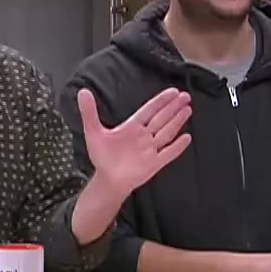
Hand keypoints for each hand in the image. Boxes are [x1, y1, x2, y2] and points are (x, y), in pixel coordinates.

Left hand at [77, 88, 193, 193]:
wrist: (107, 180)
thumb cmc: (102, 157)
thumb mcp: (94, 132)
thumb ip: (89, 112)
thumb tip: (82, 91)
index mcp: (132, 127)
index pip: (150, 110)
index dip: (161, 100)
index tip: (173, 91)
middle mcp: (144, 136)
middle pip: (162, 118)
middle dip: (173, 107)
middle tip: (186, 96)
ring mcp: (150, 149)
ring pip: (166, 132)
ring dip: (177, 121)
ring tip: (188, 109)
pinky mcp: (154, 164)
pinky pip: (168, 154)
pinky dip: (177, 146)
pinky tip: (187, 137)